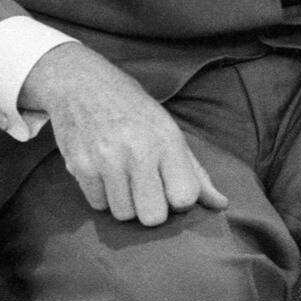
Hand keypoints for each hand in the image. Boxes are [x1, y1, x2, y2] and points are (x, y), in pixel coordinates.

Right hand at [20, 43, 228, 226]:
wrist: (81, 84)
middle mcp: (137, 150)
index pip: (184, 197)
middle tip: (146, 188)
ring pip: (124, 215)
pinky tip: (104, 173)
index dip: (179, 199)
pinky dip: (103, 196)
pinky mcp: (79, 166)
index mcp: (166, 140)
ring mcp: (106, 159)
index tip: (171, 187)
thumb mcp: (168, 130)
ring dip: (126, 202)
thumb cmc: (132, 109)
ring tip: (123, 177)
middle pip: (153, 217)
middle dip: (152, 208)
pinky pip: (99, 206)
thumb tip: (221, 204)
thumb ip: (195, 171)